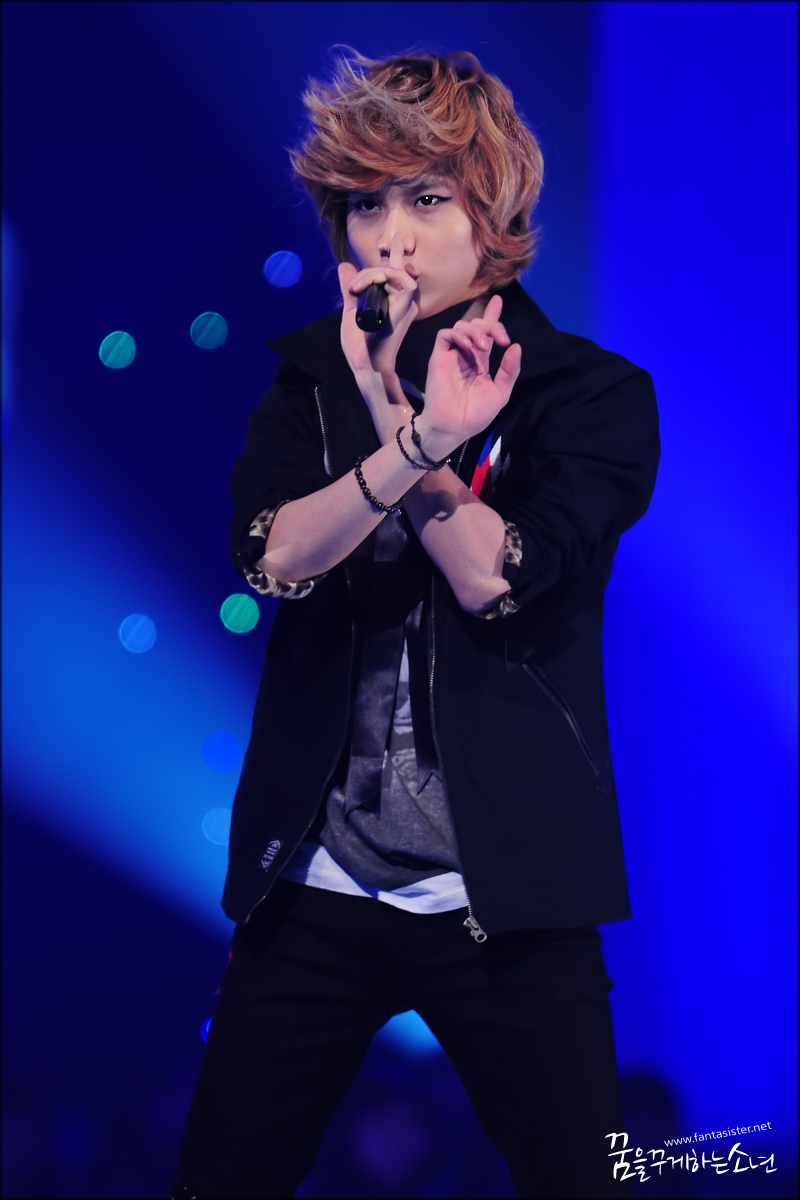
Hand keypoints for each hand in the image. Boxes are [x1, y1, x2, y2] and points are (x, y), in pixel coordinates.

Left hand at [338, 233, 418, 379]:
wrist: (363, 363)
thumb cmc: (360, 344)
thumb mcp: (351, 311)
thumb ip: (350, 289)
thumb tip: (345, 265)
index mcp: (393, 301)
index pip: (396, 272)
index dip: (393, 256)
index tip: (386, 248)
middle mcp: (403, 301)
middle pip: (396, 268)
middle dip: (378, 264)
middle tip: (362, 278)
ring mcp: (405, 305)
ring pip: (396, 271)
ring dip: (373, 273)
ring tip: (356, 287)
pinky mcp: (405, 310)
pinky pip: (407, 283)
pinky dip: (390, 275)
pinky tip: (373, 280)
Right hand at [416, 295, 521, 457]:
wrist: (455, 426)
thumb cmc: (476, 414)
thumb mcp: (501, 392)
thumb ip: (509, 370)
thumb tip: (516, 346)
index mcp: (480, 360)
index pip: (486, 333)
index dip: (492, 315)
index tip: (498, 300)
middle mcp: (466, 354)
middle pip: (477, 325)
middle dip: (491, 325)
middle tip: (501, 339)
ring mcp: (452, 354)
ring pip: (462, 326)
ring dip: (477, 331)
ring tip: (485, 347)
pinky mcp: (439, 357)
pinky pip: (445, 335)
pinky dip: (459, 334)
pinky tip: (469, 345)